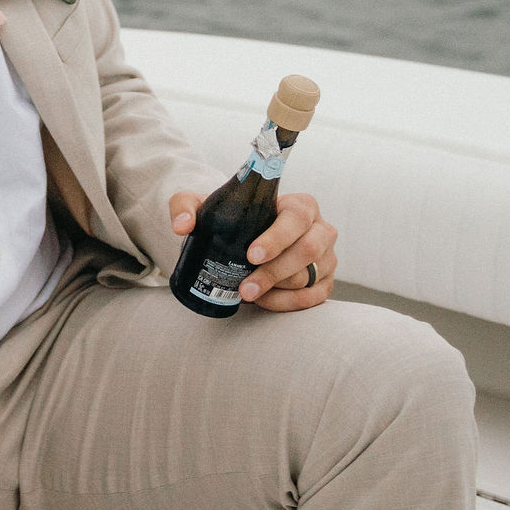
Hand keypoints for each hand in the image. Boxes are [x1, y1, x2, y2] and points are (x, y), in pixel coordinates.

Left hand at [169, 190, 338, 312]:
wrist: (244, 239)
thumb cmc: (231, 219)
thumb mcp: (206, 207)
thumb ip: (186, 206)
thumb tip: (182, 226)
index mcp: (301, 205)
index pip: (297, 217)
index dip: (277, 238)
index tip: (251, 255)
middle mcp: (321, 230)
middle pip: (308, 251)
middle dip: (274, 272)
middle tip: (244, 287)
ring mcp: (327, 258)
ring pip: (309, 277)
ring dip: (277, 289)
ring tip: (247, 293)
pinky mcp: (324, 282)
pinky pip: (312, 298)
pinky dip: (286, 303)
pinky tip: (263, 300)